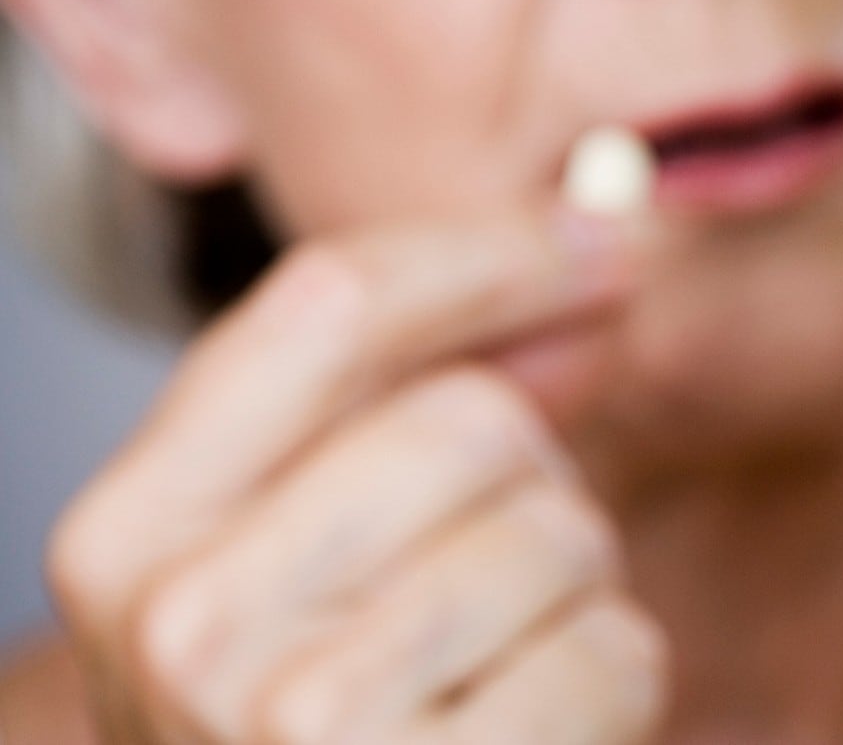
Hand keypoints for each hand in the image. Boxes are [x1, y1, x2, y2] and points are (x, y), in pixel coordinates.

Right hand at [45, 212, 668, 744]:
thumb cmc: (337, 731)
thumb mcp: (319, 559)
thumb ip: (420, 401)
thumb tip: (598, 254)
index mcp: (131, 535)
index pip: (330, 304)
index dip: (492, 254)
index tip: (606, 244)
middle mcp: (188, 626)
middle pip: (470, 418)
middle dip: (532, 483)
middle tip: (493, 587)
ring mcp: (296, 726)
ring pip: (561, 529)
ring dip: (573, 595)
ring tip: (496, 679)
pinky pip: (616, 650)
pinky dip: (612, 688)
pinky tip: (534, 742)